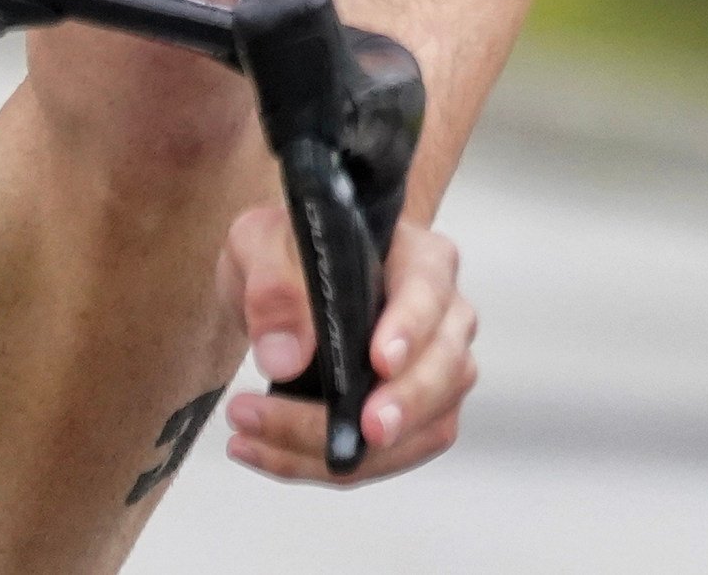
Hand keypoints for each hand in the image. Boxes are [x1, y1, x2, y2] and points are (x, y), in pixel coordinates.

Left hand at [215, 205, 475, 484]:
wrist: (286, 283)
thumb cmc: (290, 252)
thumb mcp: (261, 243)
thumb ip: (272, 289)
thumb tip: (285, 358)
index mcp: (419, 258)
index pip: (429, 291)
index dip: (410, 328)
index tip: (380, 361)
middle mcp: (442, 315)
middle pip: (446, 368)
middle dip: (404, 407)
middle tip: (358, 431)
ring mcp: (436, 371)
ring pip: (426, 426)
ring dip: (354, 450)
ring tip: (261, 438)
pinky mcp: (413, 417)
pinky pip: (387, 456)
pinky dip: (325, 464)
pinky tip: (263, 449)